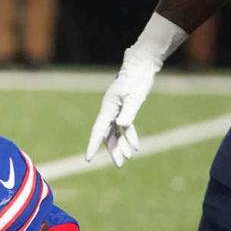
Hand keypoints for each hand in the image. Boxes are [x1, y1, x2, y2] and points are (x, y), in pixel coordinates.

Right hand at [84, 47, 160, 167]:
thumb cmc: (136, 79)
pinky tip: (135, 147)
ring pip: (116, 132)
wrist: (141, 65)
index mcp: (108, 109)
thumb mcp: (134, 97)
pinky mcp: (126, 108)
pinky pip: (125, 126)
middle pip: (108, 135)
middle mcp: (110, 111)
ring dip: (122, 145)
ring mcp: (117, 110)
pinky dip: (129, 136)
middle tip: (118, 165)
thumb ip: (127, 112)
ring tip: (127, 159)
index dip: (93, 145)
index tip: (88, 158)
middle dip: (113, 150)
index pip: (98, 131)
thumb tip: (121, 126)